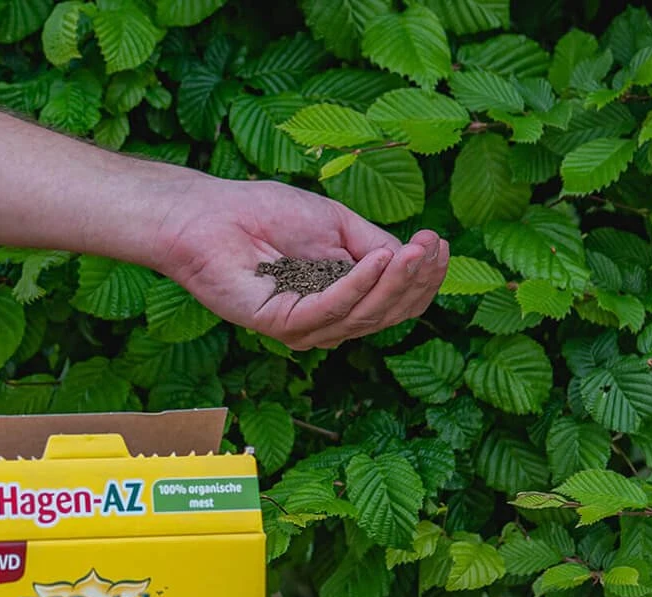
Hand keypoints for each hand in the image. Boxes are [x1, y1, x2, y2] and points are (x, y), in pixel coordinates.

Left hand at [154, 178, 448, 349]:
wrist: (212, 216)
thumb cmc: (266, 214)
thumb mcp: (336, 223)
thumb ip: (372, 243)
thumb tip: (411, 256)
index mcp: (343, 298)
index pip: (395, 302)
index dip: (423, 278)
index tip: (440, 244)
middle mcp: (327, 319)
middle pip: (386, 313)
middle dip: (414, 280)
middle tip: (431, 246)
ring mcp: (305, 327)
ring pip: (364, 316)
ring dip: (394, 281)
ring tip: (412, 250)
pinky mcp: (283, 325)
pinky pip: (330, 309)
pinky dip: (357, 285)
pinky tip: (377, 261)